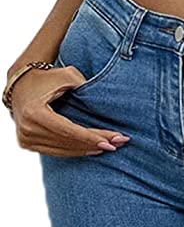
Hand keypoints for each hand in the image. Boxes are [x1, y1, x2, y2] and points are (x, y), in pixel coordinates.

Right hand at [9, 64, 130, 156]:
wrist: (20, 85)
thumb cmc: (47, 78)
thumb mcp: (66, 75)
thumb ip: (84, 85)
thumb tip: (105, 101)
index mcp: (34, 112)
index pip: (68, 130)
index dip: (90, 138)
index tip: (111, 142)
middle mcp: (27, 128)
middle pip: (68, 141)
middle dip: (95, 143)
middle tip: (118, 143)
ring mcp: (25, 138)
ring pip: (63, 149)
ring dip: (87, 149)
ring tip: (110, 147)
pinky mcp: (27, 143)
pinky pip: (55, 151)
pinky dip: (74, 151)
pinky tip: (92, 150)